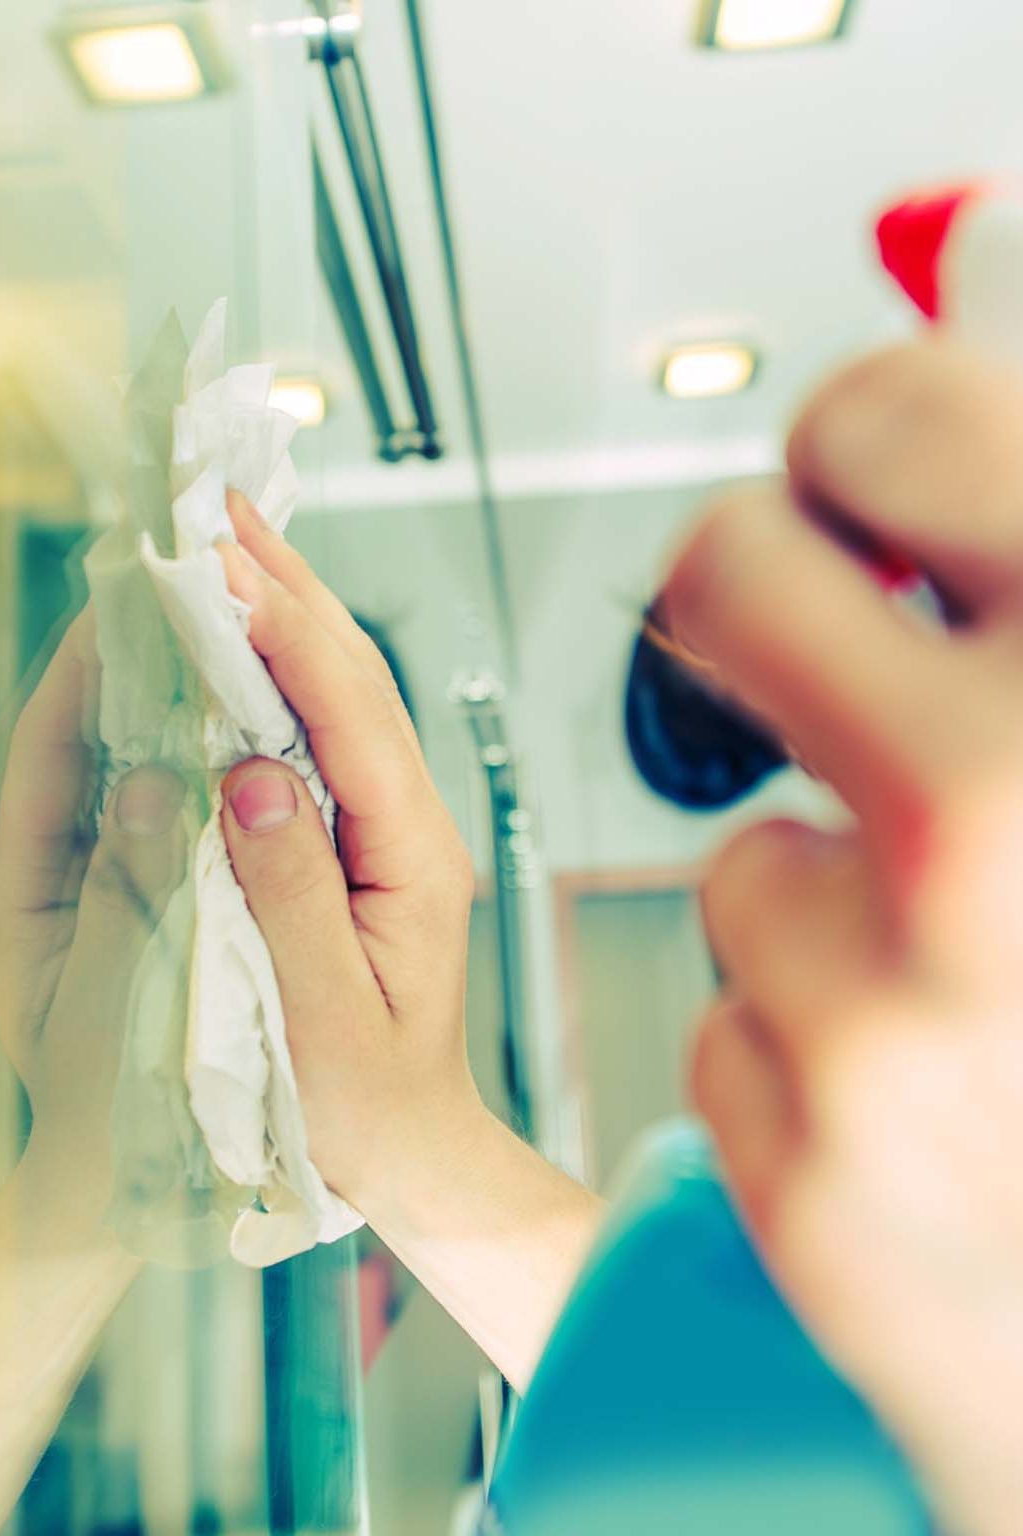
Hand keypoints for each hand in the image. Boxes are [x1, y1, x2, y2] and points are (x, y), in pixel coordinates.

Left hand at [0, 614, 187, 1534]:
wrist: (131, 1191)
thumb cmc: (115, 1118)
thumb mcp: (115, 1011)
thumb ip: (130, 900)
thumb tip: (156, 784)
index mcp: (24, 889)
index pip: (49, 750)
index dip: (88, 666)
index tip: (134, 589)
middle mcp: (62, 865)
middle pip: (96, 734)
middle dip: (142, 656)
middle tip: (199, 575)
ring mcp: (115, 874)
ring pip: (147, 759)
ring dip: (188, 693)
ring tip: (241, 622)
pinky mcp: (165, 890)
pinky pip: (194, 804)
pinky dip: (226, 755)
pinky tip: (272, 718)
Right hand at [219, 492, 601, 1387]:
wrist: (412, 1149)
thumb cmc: (366, 1105)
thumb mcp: (322, 1018)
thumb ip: (288, 893)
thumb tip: (248, 773)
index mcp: (415, 856)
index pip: (352, 713)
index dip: (285, 627)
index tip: (220, 558)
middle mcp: (414, 821)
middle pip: (353, 677)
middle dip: (286, 584)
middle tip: (215, 504)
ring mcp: (393, 824)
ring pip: (341, 692)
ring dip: (284, 611)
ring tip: (220, 539)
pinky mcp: (362, 837)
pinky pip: (323, 732)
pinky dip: (279, 670)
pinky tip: (239, 636)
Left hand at [663, 339, 1022, 1532]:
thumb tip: (961, 224)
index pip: (896, 417)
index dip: (873, 453)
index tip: (882, 504)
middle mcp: (1014, 823)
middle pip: (730, 578)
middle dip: (776, 613)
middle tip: (844, 677)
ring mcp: (908, 1019)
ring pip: (744, 851)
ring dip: (838, 900)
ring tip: (987, 992)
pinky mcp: (820, 1183)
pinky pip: (736, 1027)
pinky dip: (818, 1053)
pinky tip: (946, 1114)